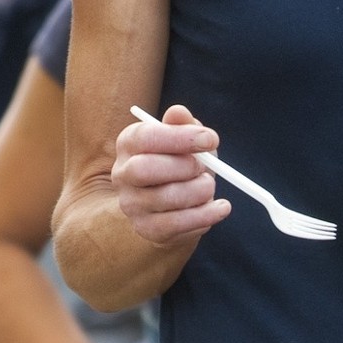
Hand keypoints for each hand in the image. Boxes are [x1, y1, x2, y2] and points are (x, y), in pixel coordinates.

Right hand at [112, 103, 230, 245]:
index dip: (180, 137)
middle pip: (144, 169)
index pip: (145, 137)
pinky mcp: (148, 229)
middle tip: (206, 168)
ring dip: (200, 190)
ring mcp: (132, 205)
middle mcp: (123, 174)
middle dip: (184, 166)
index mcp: (129, 144)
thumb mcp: (185, 140)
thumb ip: (183, 125)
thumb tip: (179, 113)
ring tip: (209, 186)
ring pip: (166, 197)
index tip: (211, 139)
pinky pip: (179, 223)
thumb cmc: (181, 164)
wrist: (173, 206)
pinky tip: (219, 207)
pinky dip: (207, 214)